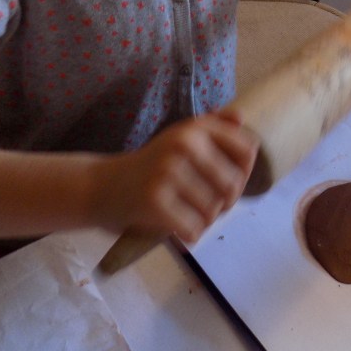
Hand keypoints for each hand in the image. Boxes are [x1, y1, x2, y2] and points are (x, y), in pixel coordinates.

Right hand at [97, 108, 257, 242]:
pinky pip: (194, 228)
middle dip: (227, 201)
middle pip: (234, 184)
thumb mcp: (181, 136)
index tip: (227, 180)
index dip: (245, 171)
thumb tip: (241, 116)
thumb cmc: (152, 164)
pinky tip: (179, 226)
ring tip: (190, 213)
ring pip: (215, 210)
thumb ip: (213, 126)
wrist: (102, 186)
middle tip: (209, 204)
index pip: (248, 150)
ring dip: (206, 219)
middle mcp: (184, 144)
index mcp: (196, 128)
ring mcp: (168, 172)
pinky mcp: (155, 201)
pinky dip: (191, 234)